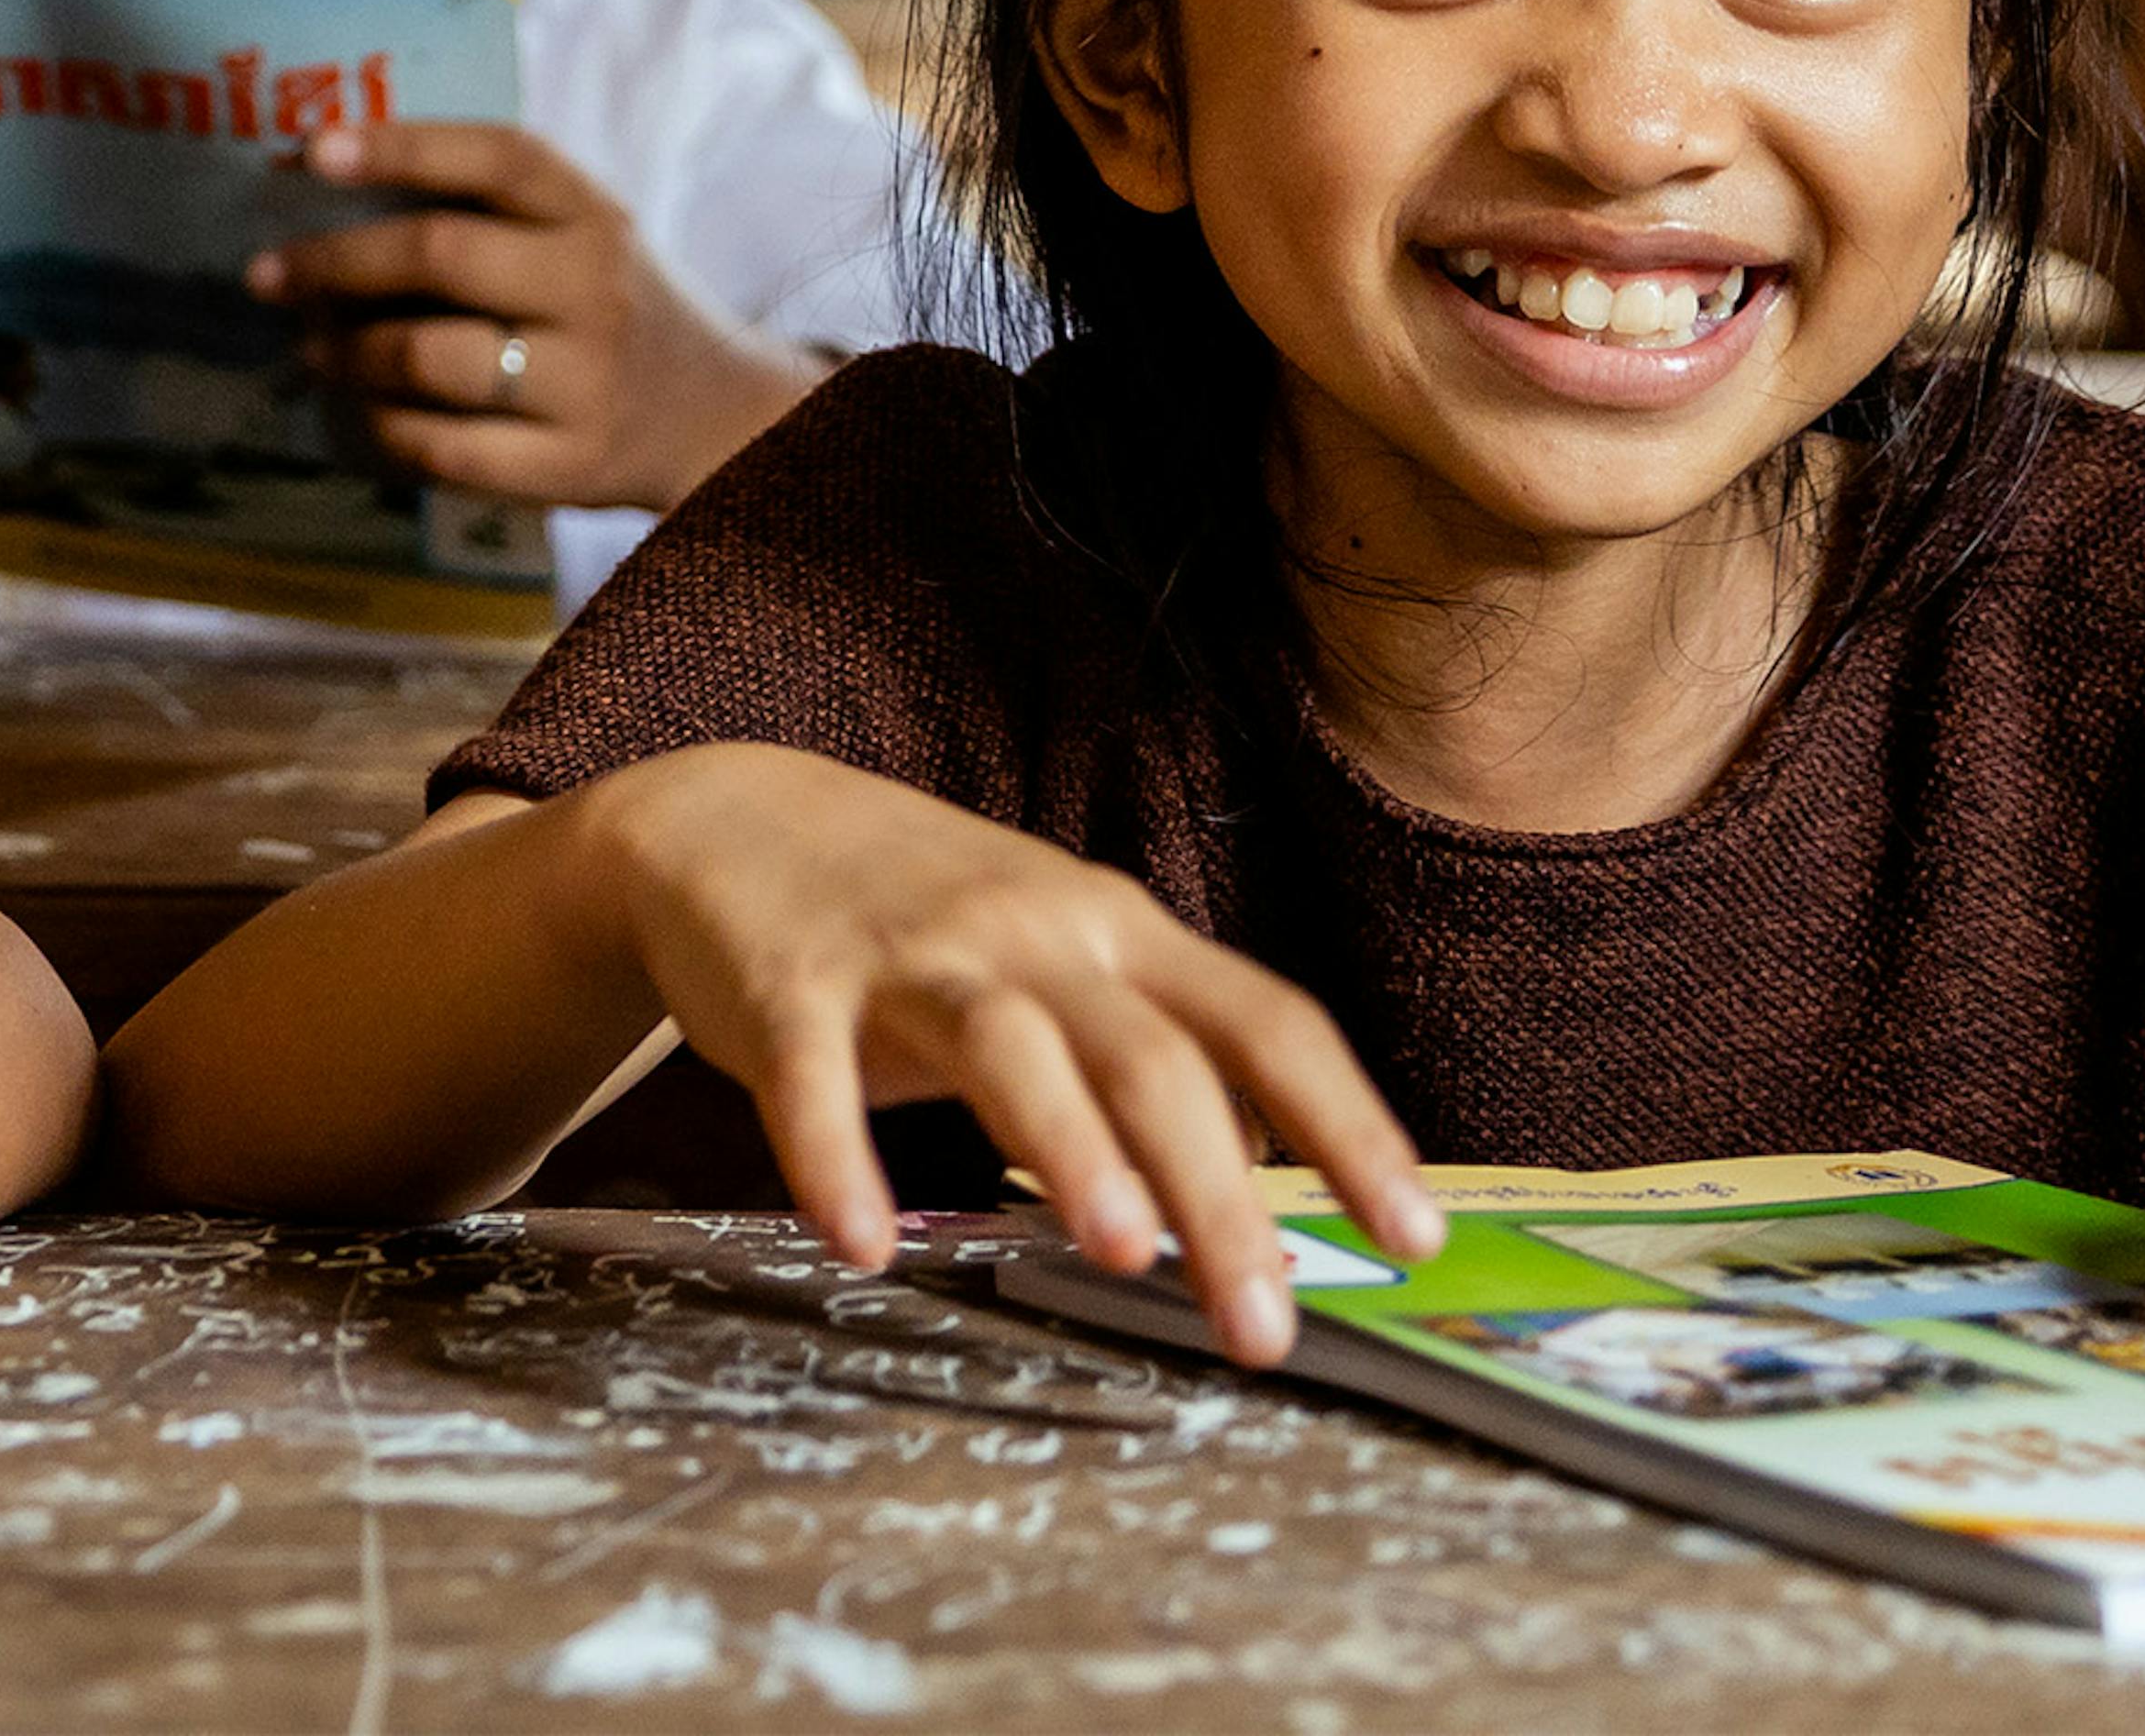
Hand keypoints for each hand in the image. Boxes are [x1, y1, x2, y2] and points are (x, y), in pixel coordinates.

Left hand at [253, 119, 824, 512]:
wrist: (715, 417)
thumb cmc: (612, 308)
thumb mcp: (583, 236)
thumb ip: (490, 209)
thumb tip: (331, 180)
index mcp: (592, 215)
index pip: (499, 159)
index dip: (403, 146)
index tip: (314, 148)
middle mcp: (594, 290)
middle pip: (443, 256)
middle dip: (336, 262)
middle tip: (267, 272)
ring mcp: (587, 382)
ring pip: (432, 357)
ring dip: (348, 352)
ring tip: (311, 348)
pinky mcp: (571, 466)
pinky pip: (445, 448)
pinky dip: (384, 428)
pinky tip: (360, 411)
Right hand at [565, 745, 1435, 1361]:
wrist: (731, 819)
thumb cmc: (924, 918)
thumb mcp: (1060, 957)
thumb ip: (1152, 1050)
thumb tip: (1259, 1173)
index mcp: (1119, 932)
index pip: (1265, 1023)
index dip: (1348, 1125)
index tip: (1413, 1235)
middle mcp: (1034, 933)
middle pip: (1152, 1059)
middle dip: (1219, 1195)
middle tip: (1263, 1326)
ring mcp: (911, 954)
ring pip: (1012, 1047)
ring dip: (1070, 1149)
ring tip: (1121, 1253)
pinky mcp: (791, 984)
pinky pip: (814, 1079)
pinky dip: (837, 1159)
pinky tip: (861, 1241)